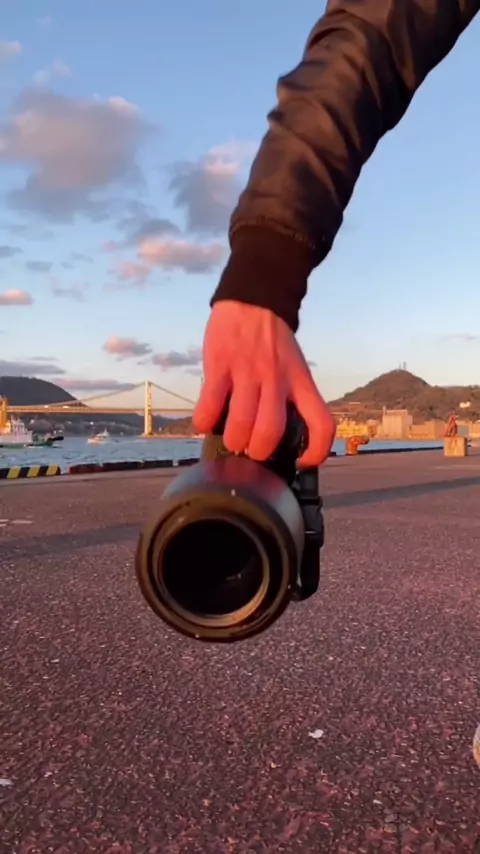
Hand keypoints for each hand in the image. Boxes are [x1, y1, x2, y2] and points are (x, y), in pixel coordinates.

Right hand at [193, 300, 335, 466]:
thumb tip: (275, 435)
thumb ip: (289, 396)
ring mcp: (247, 372)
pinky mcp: (220, 365)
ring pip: (241, 423)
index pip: (322, 423)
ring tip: (231, 439)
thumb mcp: (293, 367)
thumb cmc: (272, 342)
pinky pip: (210, 405)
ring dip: (233, 440)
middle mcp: (276, 379)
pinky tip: (205, 423)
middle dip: (258, 451)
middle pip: (271, 431)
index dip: (317, 451)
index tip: (303, 462)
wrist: (253, 300)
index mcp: (300, 381)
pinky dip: (205, 422)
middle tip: (251, 450)